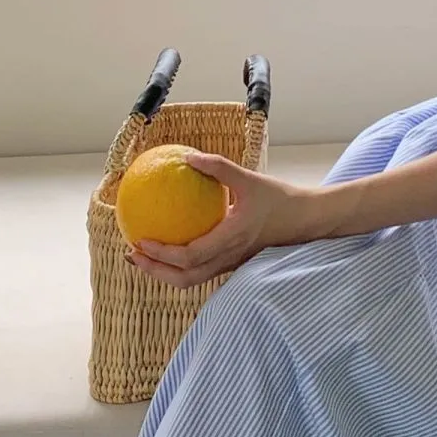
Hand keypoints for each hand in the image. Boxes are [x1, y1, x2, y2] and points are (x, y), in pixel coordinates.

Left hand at [127, 153, 319, 288]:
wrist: (304, 220)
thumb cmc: (278, 198)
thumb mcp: (249, 178)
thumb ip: (219, 168)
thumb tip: (189, 157)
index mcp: (231, 239)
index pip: (190, 255)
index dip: (162, 253)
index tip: (140, 240)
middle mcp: (229, 258)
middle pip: (185, 279)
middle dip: (155, 270)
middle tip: (132, 254)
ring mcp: (231, 264)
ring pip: (192, 279)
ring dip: (165, 272)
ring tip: (144, 255)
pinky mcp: (233, 262)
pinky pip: (201, 270)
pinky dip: (180, 265)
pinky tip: (171, 245)